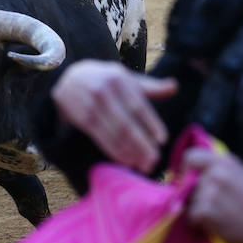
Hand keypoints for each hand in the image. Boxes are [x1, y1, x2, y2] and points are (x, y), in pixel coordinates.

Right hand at [51, 60, 177, 172]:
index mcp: (119, 79)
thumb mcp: (126, 77)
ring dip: (130, 152)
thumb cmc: (105, 80)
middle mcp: (103, 92)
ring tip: (144, 164)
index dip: (151, 124)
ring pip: (114, 134)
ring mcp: (91, 106)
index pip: (138, 105)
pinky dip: (115, 152)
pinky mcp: (82, 120)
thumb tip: (175, 87)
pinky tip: (127, 161)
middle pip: (126, 124)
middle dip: (142, 144)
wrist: (68, 79)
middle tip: (155, 160)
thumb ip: (150, 86)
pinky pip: (101, 139)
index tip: (162, 140)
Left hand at [183, 147, 242, 242]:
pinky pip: (192, 216)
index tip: (188, 178)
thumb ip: (221, 166)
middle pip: (189, 183)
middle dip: (197, 194)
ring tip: (221, 214)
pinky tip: (218, 223)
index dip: (185, 168)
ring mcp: (208, 193)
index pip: (190, 156)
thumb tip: (197, 168)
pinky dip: (201, 222)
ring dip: (201, 209)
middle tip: (215, 203)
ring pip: (191, 201)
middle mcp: (214, 174)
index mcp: (224, 161)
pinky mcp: (205, 212)